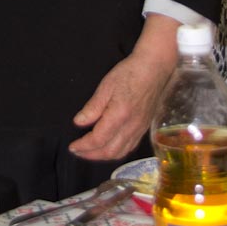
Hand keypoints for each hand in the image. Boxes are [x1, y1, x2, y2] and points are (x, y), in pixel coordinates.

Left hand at [69, 14, 178, 160]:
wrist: (154, 69)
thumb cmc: (129, 73)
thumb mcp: (106, 86)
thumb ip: (93, 107)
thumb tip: (79, 123)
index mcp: (119, 115)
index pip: (98, 139)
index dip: (84, 146)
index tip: (72, 146)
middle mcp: (131, 127)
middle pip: (109, 151)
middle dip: (91, 155)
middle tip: (77, 151)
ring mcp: (140, 129)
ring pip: (120, 152)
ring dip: (103, 156)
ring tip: (90, 152)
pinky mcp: (144, 128)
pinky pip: (130, 147)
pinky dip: (116, 152)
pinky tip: (109, 147)